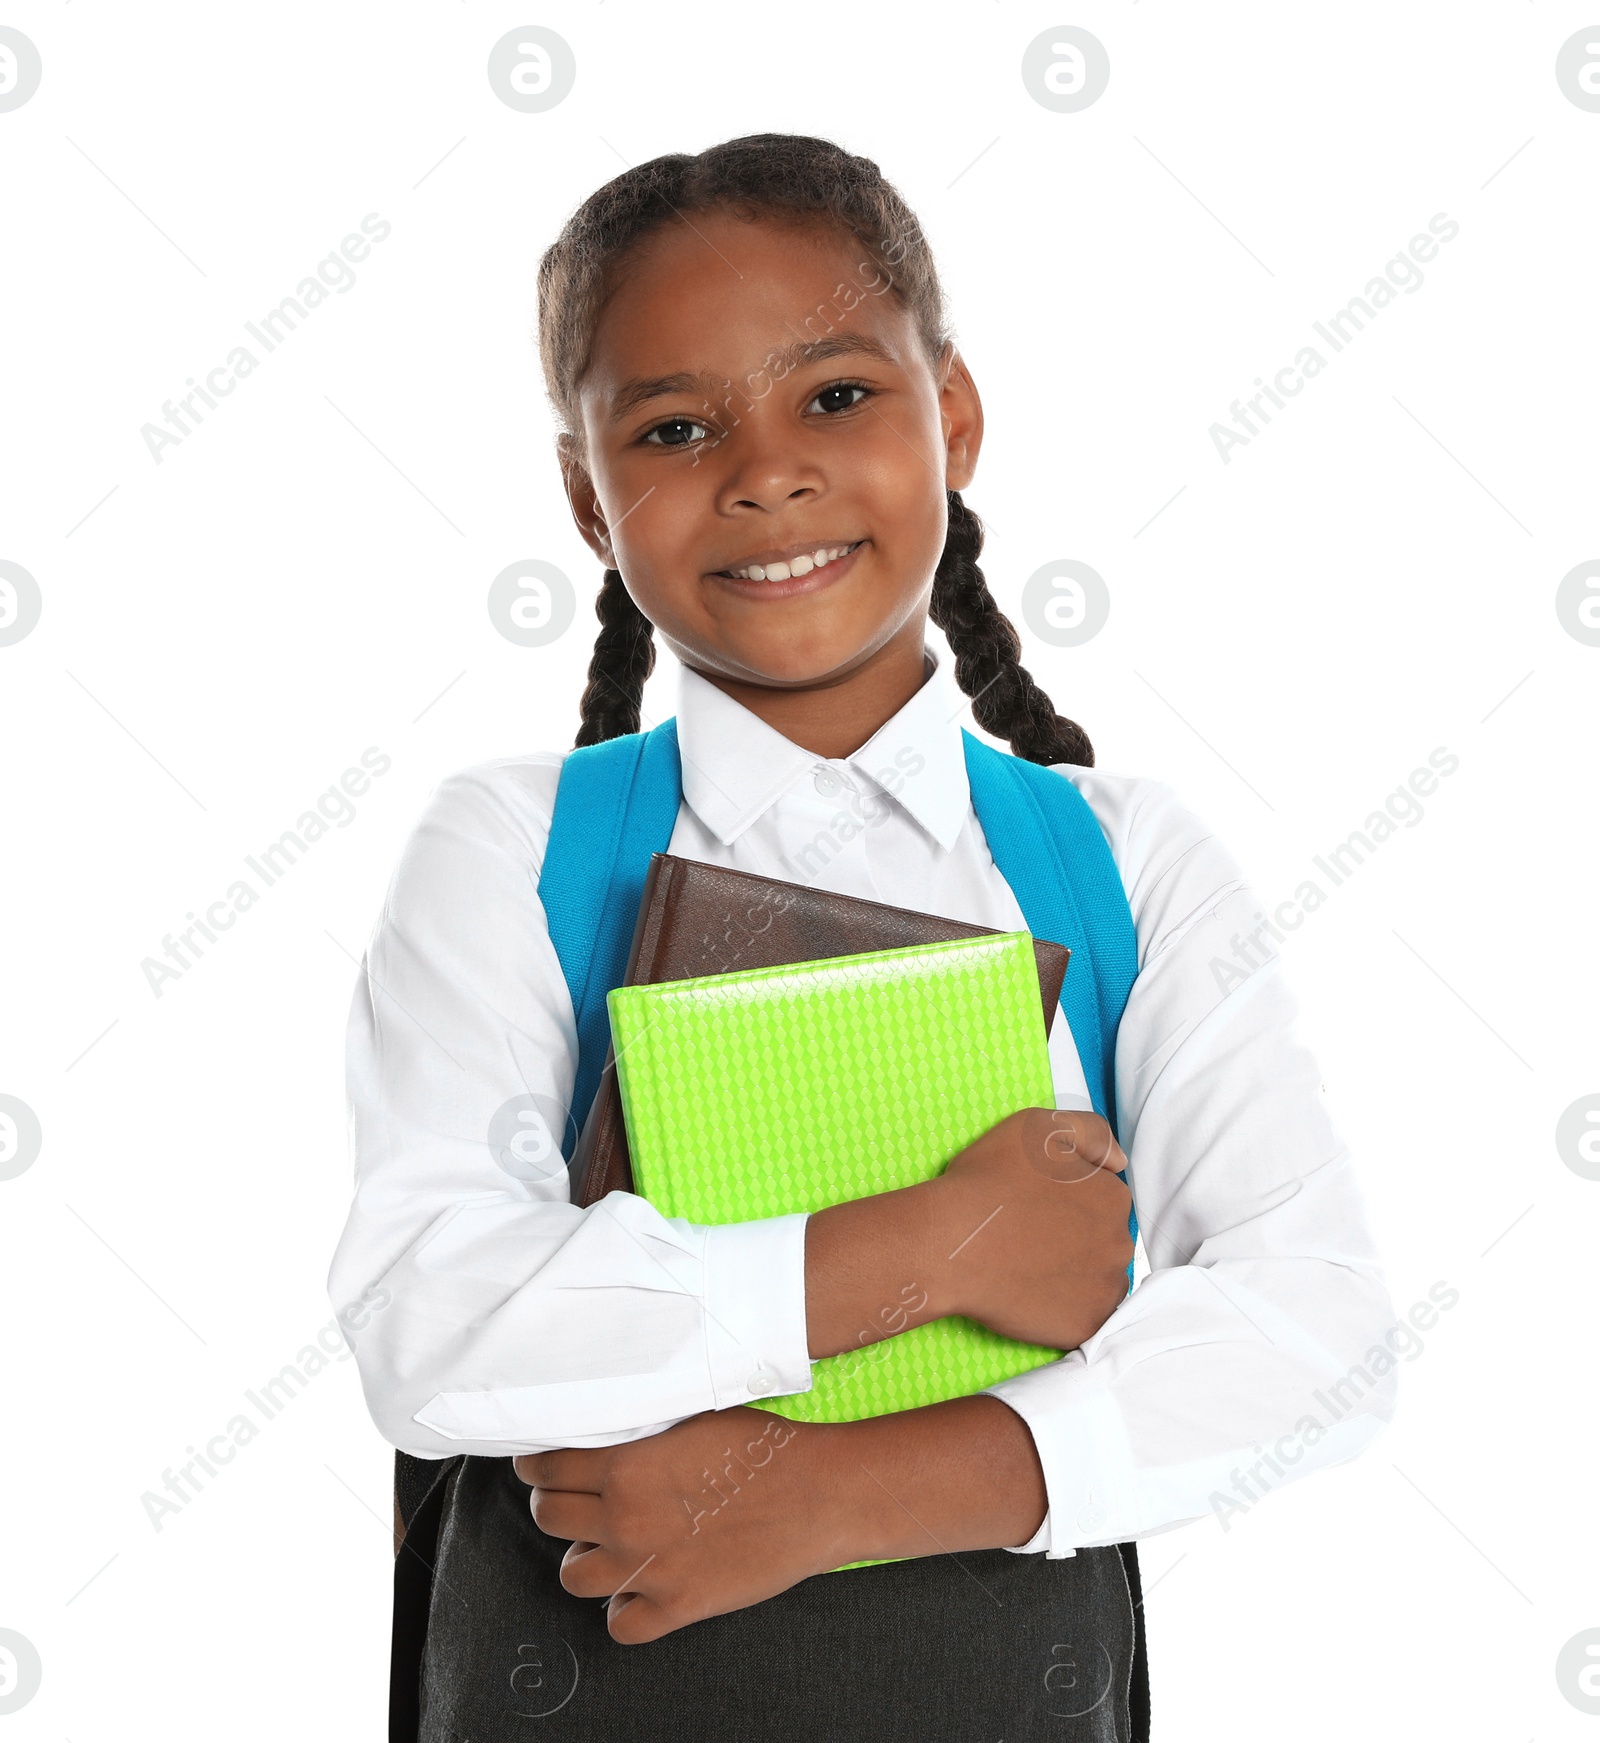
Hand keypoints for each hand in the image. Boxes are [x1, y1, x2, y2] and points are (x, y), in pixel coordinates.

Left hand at [513, 1406, 849, 1643]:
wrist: (817, 1494)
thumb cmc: (762, 1448)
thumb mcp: (691, 1417)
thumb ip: (638, 1432)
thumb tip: (602, 1435)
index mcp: (625, 1466)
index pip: (545, 1468)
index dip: (538, 1465)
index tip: (540, 1465)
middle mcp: (625, 1519)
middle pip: (548, 1518)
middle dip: (554, 1504)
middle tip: (573, 1498)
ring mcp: (648, 1569)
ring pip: (572, 1575)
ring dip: (586, 1555)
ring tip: (608, 1542)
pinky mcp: (677, 1607)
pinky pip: (619, 1624)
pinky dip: (624, 1607)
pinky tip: (640, 1584)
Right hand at [803, 1107, 1132, 1361]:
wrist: (951, 1241)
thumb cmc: (989, 1179)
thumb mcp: (1037, 1127)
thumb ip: (1089, 1131)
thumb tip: (1119, 1161)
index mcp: (1113, 1197)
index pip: (1103, 1200)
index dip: (1068, 1201)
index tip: (1036, 1205)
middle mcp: (1120, 1244)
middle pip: (1103, 1241)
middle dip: (1075, 1239)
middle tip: (1028, 1237)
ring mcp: (1104, 1290)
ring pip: (1097, 1281)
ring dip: (1073, 1275)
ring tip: (1028, 1268)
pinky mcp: (1084, 1327)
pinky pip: (1082, 1318)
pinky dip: (1062, 1309)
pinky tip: (1030, 1294)